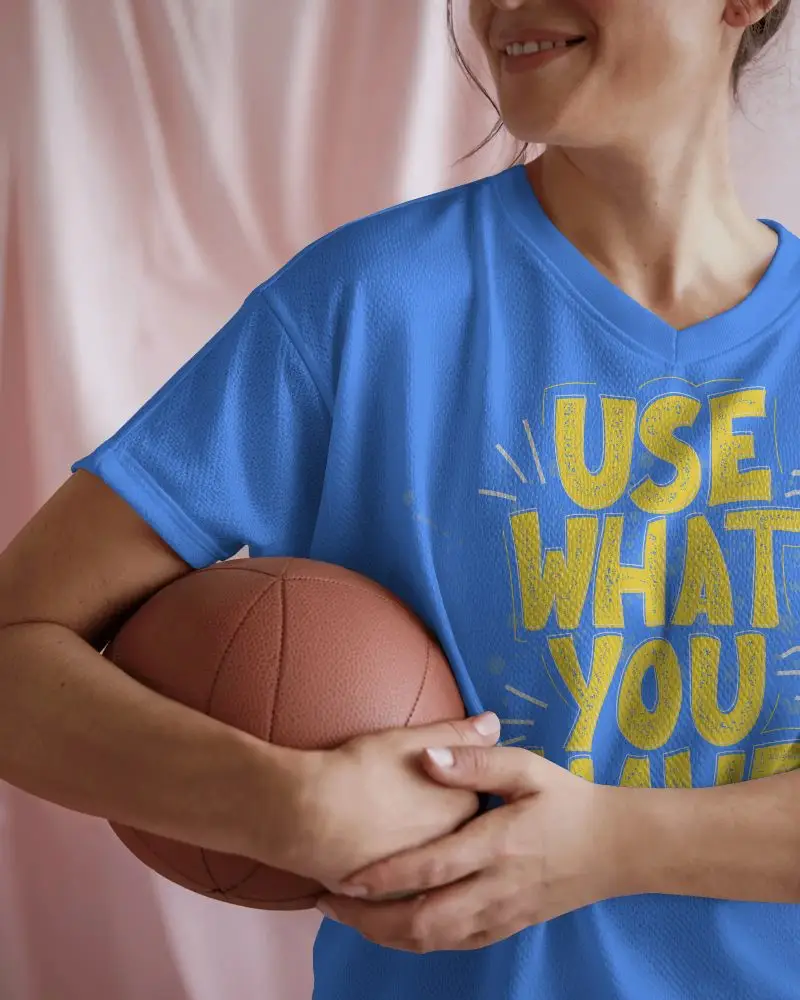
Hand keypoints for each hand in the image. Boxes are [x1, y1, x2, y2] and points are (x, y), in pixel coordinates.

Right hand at [278, 712, 501, 888]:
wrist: (308, 815)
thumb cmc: (358, 769)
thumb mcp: (408, 740)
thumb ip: (455, 734)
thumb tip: (494, 724)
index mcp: (461, 808)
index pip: (480, 802)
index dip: (461, 793)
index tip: (442, 787)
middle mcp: (451, 849)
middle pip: (463, 841)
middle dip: (452, 832)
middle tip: (416, 813)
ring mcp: (424, 881)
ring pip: (438, 875)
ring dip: (431, 867)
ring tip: (401, 844)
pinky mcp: (393, 904)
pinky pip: (409, 898)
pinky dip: (404, 890)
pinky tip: (388, 877)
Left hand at [316, 744, 626, 951]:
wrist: (618, 847)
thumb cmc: (567, 799)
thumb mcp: (527, 767)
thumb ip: (475, 760)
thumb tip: (426, 755)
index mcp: (498, 844)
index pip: (430, 867)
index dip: (384, 876)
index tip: (343, 875)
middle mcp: (497, 888)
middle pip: (424, 920)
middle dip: (370, 919)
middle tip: (329, 904)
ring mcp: (503, 914)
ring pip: (436, 941)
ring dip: (388, 935)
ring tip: (350, 917)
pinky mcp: (509, 926)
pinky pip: (457, 944)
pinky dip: (419, 941)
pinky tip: (395, 928)